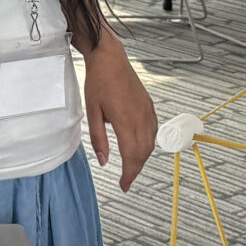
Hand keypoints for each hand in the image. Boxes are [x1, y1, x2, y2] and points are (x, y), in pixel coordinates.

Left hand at [82, 36, 156, 191]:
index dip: (129, 175)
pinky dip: (148, 144)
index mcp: (126, 121)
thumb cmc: (99, 82)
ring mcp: (147, 111)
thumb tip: (104, 161)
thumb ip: (98, 139)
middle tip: (125, 180)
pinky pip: (153, 131)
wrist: (110, 59)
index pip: (132, 156)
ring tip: (131, 166)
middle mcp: (141, 118)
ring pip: (151, 143)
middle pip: (144, 153)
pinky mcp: (149, 106)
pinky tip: (140, 146)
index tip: (124, 185)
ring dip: (142, 158)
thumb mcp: (92, 112)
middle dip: (135, 170)